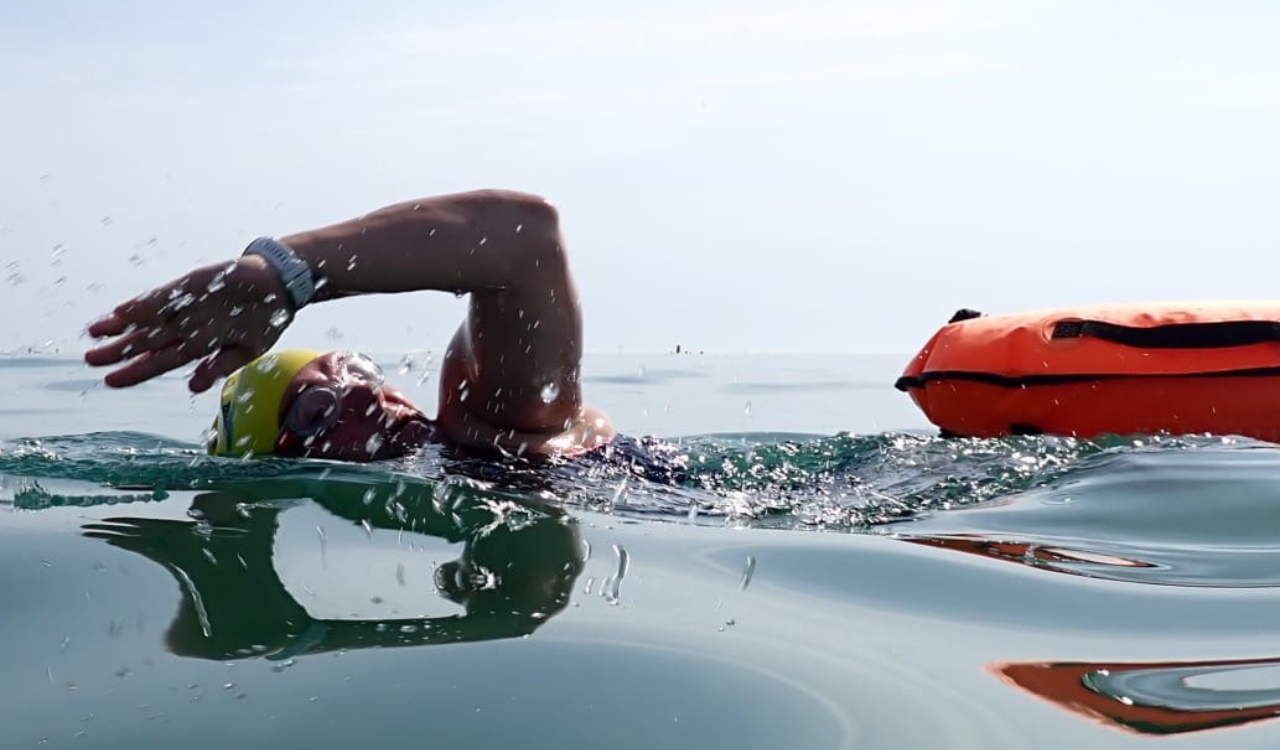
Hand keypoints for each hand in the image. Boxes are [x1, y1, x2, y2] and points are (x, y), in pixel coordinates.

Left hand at [85, 256, 293, 391]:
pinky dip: (145, 305)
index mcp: (198, 345)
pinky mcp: (193, 285)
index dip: (135, 371)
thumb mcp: (249, 349)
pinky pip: (166, 297)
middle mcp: (187, 326)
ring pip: (149, 319)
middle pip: (146, 341)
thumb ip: (220, 366)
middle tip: (90, 358)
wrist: (281, 284)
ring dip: (122, 326)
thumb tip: (193, 388)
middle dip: (118, 350)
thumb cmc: (265, 319)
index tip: (110, 380)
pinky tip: (124, 311)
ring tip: (95, 331)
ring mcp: (187, 305)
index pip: (159, 361)